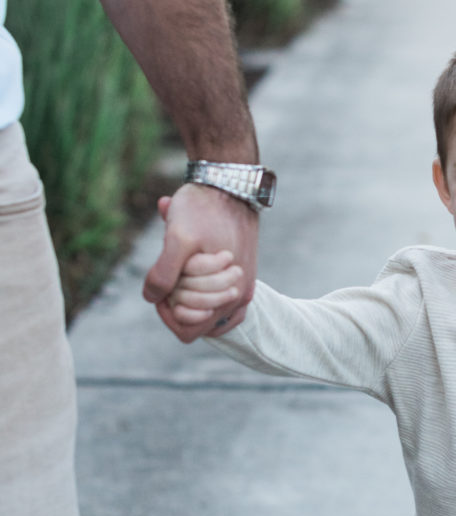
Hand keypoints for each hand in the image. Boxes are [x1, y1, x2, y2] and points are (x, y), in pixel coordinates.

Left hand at [143, 183, 257, 341]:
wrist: (230, 185)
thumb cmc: (203, 209)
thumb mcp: (177, 238)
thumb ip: (164, 273)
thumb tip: (152, 298)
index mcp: (228, 296)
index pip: (188, 330)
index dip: (167, 313)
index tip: (159, 287)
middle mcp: (240, 299)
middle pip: (196, 322)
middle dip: (177, 300)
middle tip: (172, 269)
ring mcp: (243, 290)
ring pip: (206, 309)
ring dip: (189, 291)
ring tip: (184, 264)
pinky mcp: (244, 278)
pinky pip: (218, 300)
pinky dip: (202, 289)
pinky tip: (193, 271)